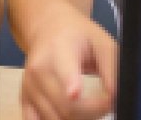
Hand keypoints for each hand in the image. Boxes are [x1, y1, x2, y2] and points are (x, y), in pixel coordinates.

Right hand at [20, 5, 116, 119]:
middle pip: (67, 106)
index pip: (64, 70)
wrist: (49, 29)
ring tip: (89, 105)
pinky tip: (69, 114)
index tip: (75, 94)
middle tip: (107, 102)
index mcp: (59, 50)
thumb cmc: (79, 37)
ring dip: (80, 119)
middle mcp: (38, 70)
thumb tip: (115, 97)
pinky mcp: (25, 100)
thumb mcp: (103, 42)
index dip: (70, 83)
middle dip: (95, 111)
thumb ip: (112, 69)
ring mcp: (29, 87)